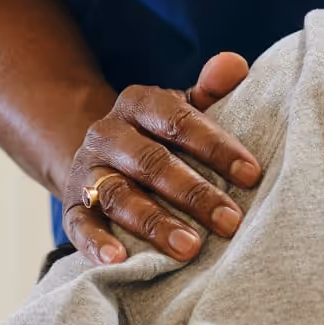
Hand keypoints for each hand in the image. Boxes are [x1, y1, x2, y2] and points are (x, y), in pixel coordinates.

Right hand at [62, 54, 259, 266]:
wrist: (103, 159)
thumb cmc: (160, 138)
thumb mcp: (183, 109)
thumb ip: (210, 90)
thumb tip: (235, 64)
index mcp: (138, 103)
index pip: (177, 119)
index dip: (215, 146)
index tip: (251, 174)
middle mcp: (107, 133)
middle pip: (151, 162)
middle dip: (193, 193)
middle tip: (231, 221)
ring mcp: (88, 171)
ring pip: (118, 195)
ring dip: (155, 222)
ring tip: (190, 248)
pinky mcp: (72, 207)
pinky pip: (80, 225)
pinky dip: (96, 244)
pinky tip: (119, 260)